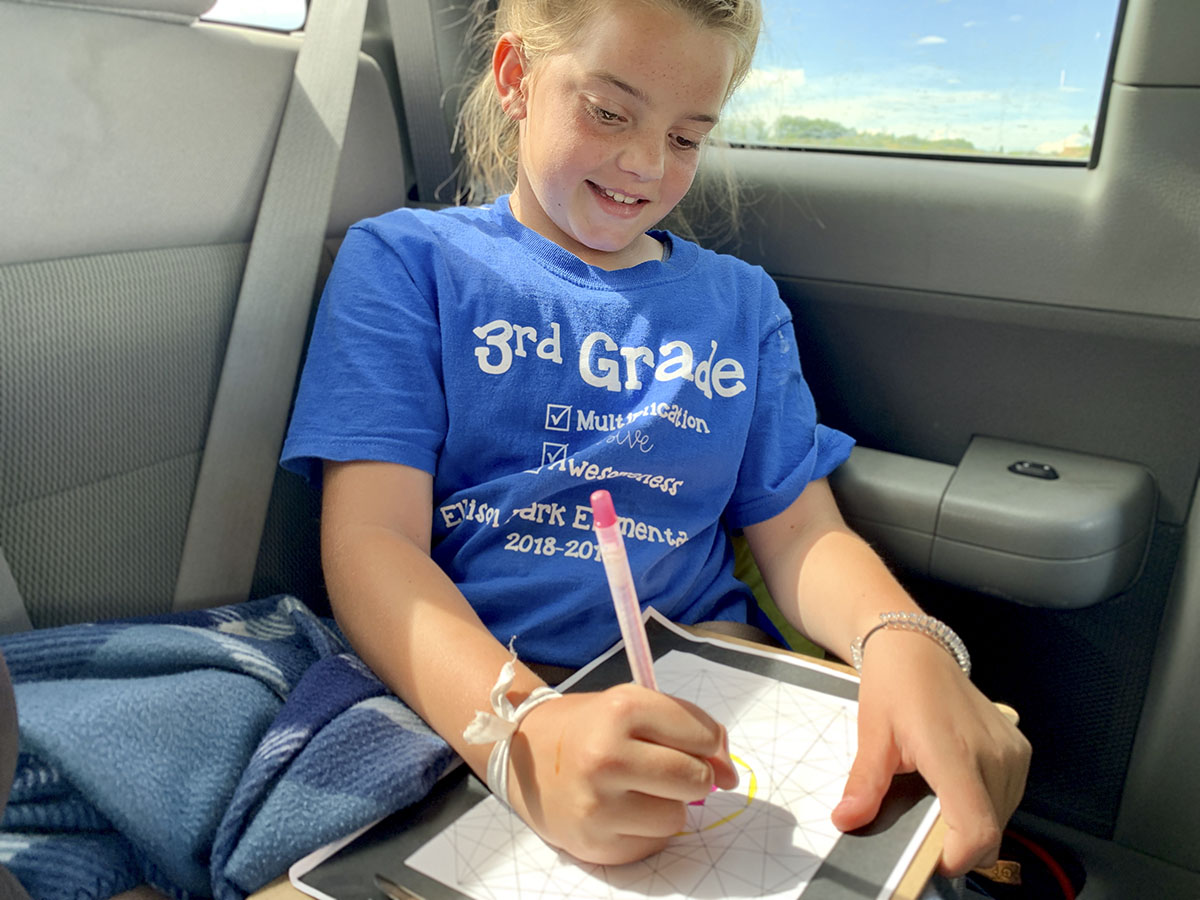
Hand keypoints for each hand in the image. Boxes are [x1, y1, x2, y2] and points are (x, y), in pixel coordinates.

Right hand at [505, 684, 737, 864]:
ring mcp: (598, 804)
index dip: (710, 743)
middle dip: (693, 775)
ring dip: (666, 804)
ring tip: (634, 788)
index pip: (704, 736)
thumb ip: (688, 727)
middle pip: (696, 779)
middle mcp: (607, 757)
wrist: (524, 756)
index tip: (698, 746)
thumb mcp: (634, 705)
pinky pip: (654, 843)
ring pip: (677, 817)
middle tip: (666, 768)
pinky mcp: (595, 842)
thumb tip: (730, 775)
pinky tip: (620, 810)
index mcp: (621, 710)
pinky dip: (646, 829)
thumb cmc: (590, 727)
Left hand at [831, 630, 1030, 875]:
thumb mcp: (872, 736)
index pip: (976, 828)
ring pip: (1001, 818)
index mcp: (955, 752)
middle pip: (990, 831)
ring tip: (937, 802)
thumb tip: (846, 821)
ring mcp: (1012, 752)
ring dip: (973, 825)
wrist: (916, 648)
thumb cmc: (892, 688)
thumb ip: (865, 785)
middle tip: (923, 830)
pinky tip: (958, 787)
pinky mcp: (1020, 749)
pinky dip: (986, 805)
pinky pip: (1009, 797)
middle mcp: (994, 754)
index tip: (930, 860)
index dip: (956, 857)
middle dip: (958, 844)